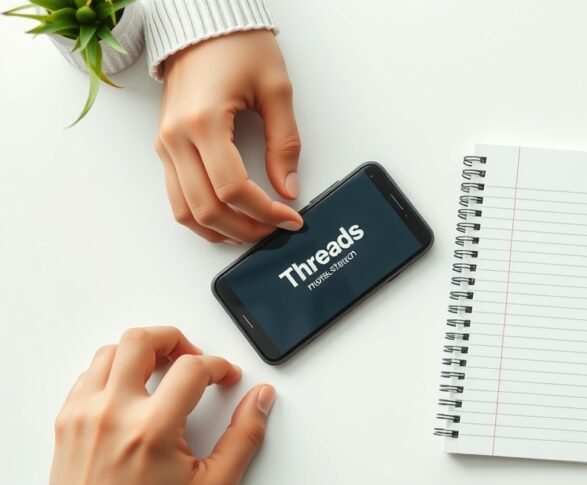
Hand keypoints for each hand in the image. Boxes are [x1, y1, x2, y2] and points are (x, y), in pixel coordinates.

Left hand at [50, 327, 276, 484]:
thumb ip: (244, 438)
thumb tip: (260, 400)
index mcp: (152, 428)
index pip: (193, 368)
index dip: (218, 366)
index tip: (225, 378)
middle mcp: (114, 413)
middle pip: (141, 340)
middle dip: (174, 338)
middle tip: (190, 356)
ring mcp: (85, 414)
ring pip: (110, 351)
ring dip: (141, 353)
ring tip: (161, 370)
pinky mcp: (68, 421)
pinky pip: (88, 375)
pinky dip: (113, 372)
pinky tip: (131, 389)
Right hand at [156, 30, 302, 243]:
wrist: (203, 22)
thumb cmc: (236, 45)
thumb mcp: (276, 90)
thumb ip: (285, 143)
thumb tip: (288, 188)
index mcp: (203, 122)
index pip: (233, 189)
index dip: (266, 212)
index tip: (291, 217)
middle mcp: (176, 138)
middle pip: (207, 209)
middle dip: (246, 229)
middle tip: (276, 229)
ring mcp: (166, 144)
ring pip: (185, 211)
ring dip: (221, 230)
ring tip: (254, 229)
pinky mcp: (166, 146)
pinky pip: (178, 196)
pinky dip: (203, 216)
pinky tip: (230, 218)